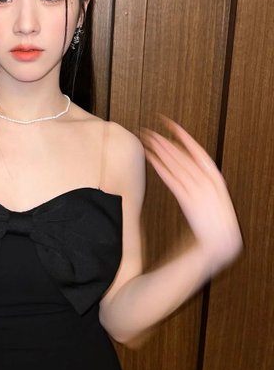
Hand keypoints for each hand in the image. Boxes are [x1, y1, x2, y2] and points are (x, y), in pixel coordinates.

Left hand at [140, 115, 243, 273]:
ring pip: (176, 166)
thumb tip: (186, 168)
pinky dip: (162, 169)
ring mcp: (197, 191)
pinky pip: (172, 182)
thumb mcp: (215, 197)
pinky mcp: (188, 202)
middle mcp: (206, 182)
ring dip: (161, 151)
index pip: (198, 152)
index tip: (171, 125)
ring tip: (148, 140)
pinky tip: (151, 160)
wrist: (221, 244)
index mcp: (216, 179)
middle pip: (183, 157)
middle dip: (166, 142)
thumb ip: (202, 182)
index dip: (184, 137)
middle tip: (151, 131)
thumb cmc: (218, 222)